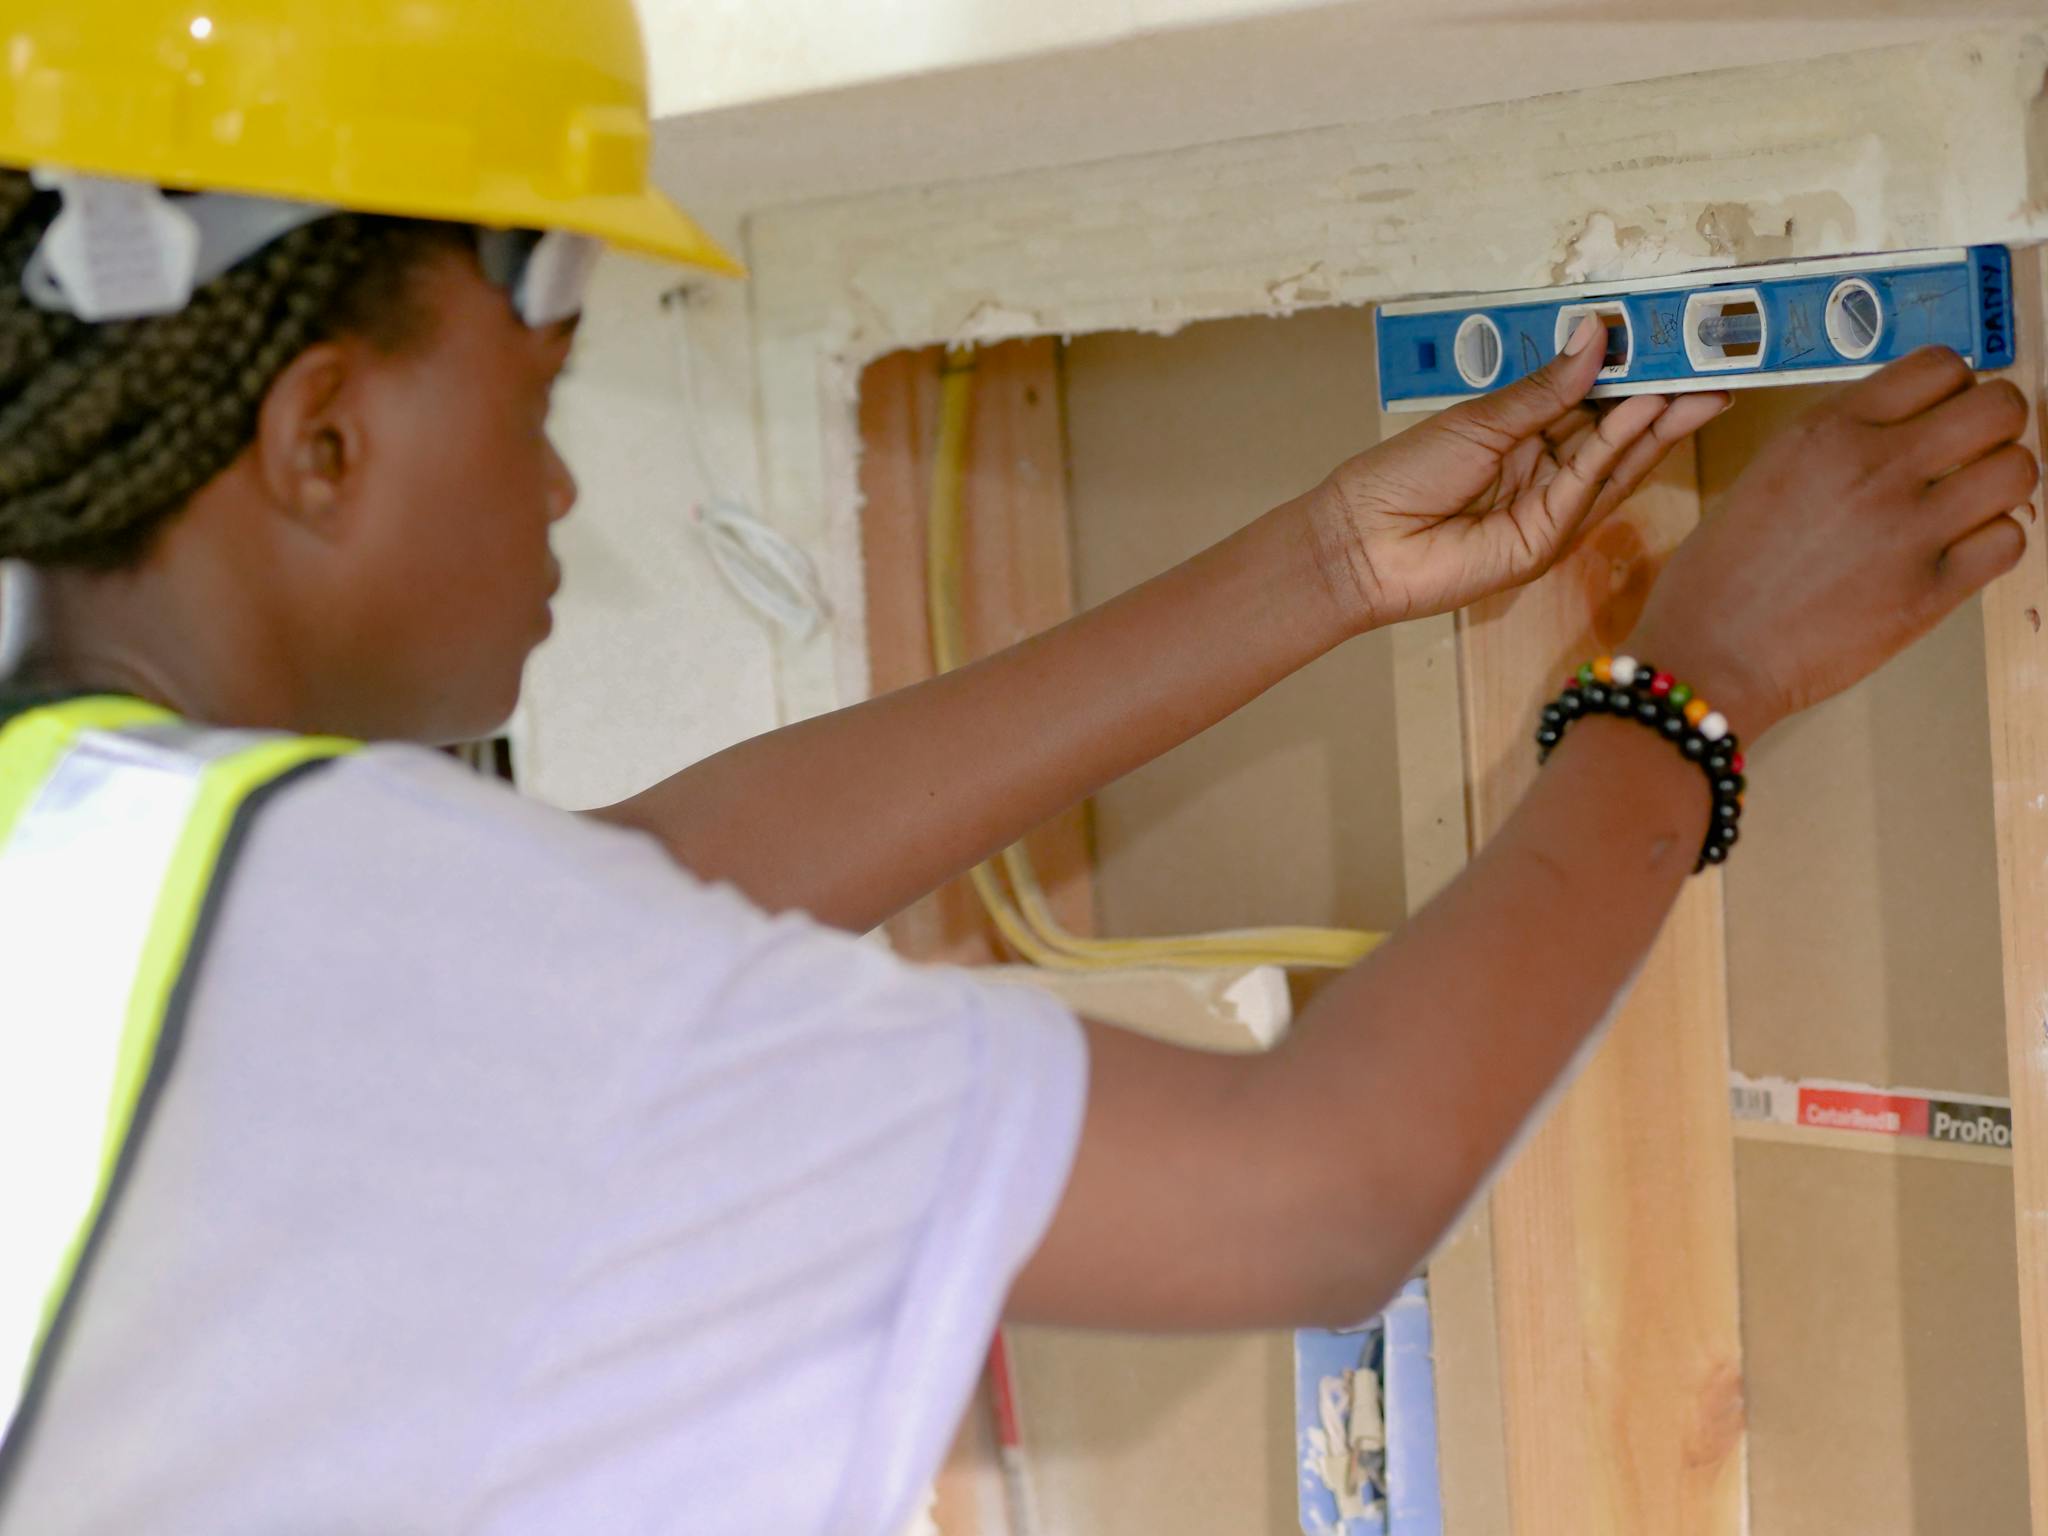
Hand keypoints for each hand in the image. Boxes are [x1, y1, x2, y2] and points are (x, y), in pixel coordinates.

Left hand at [1309, 314, 1729, 628]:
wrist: (1361, 542)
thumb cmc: (1403, 476)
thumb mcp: (1478, 420)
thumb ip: (1544, 389)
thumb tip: (1595, 335)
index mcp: (1523, 434)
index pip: (1590, 400)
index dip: (1631, 373)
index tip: (1673, 341)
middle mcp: (1543, 471)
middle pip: (1615, 433)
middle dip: (1665, 400)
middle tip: (1717, 365)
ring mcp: (1549, 510)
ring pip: (1615, 462)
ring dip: (1659, 424)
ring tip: (1704, 385)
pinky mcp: (1546, 541)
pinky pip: (1589, 487)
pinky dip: (1620, 448)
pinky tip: (1649, 410)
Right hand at [1632, 347, 2039, 740]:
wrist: (1707, 655)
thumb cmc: (1720, 575)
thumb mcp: (1768, 473)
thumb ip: (1839, 442)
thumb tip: (1906, 428)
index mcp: (1826, 430)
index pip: (1940, 366)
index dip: (1952, 388)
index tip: (1942, 413)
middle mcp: (1875, 467)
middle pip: (1999, 406)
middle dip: (1995, 426)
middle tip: (1970, 454)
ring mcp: (1908, 529)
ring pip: (2018, 469)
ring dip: (2000, 483)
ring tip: (1968, 505)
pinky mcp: (1929, 591)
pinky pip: (2010, 541)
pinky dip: (1992, 544)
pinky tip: (1956, 554)